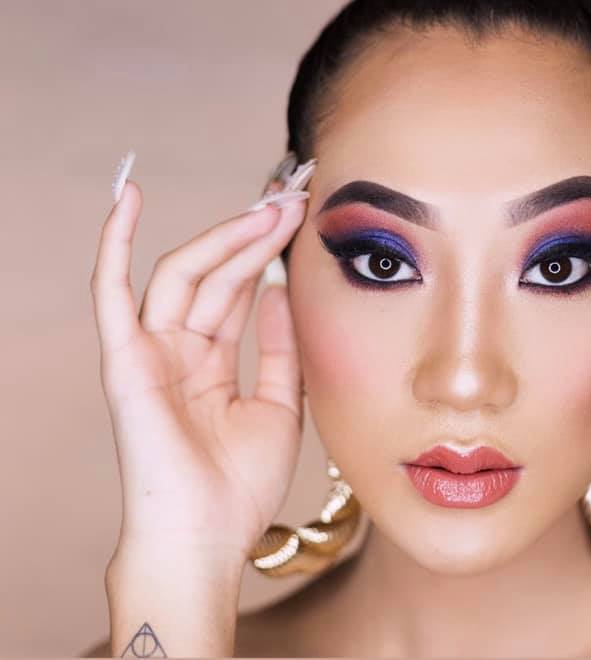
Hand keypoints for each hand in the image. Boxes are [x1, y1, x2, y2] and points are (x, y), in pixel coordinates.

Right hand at [90, 174, 308, 563]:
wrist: (208, 538)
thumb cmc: (241, 486)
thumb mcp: (281, 407)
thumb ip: (280, 349)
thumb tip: (280, 291)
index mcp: (209, 366)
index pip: (236, 291)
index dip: (266, 253)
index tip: (302, 217)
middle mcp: (176, 353)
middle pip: (214, 274)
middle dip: (255, 235)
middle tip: (293, 199)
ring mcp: (148, 354)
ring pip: (182, 274)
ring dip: (224, 236)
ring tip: (271, 206)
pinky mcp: (125, 362)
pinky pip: (111, 294)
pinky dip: (113, 245)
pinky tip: (127, 199)